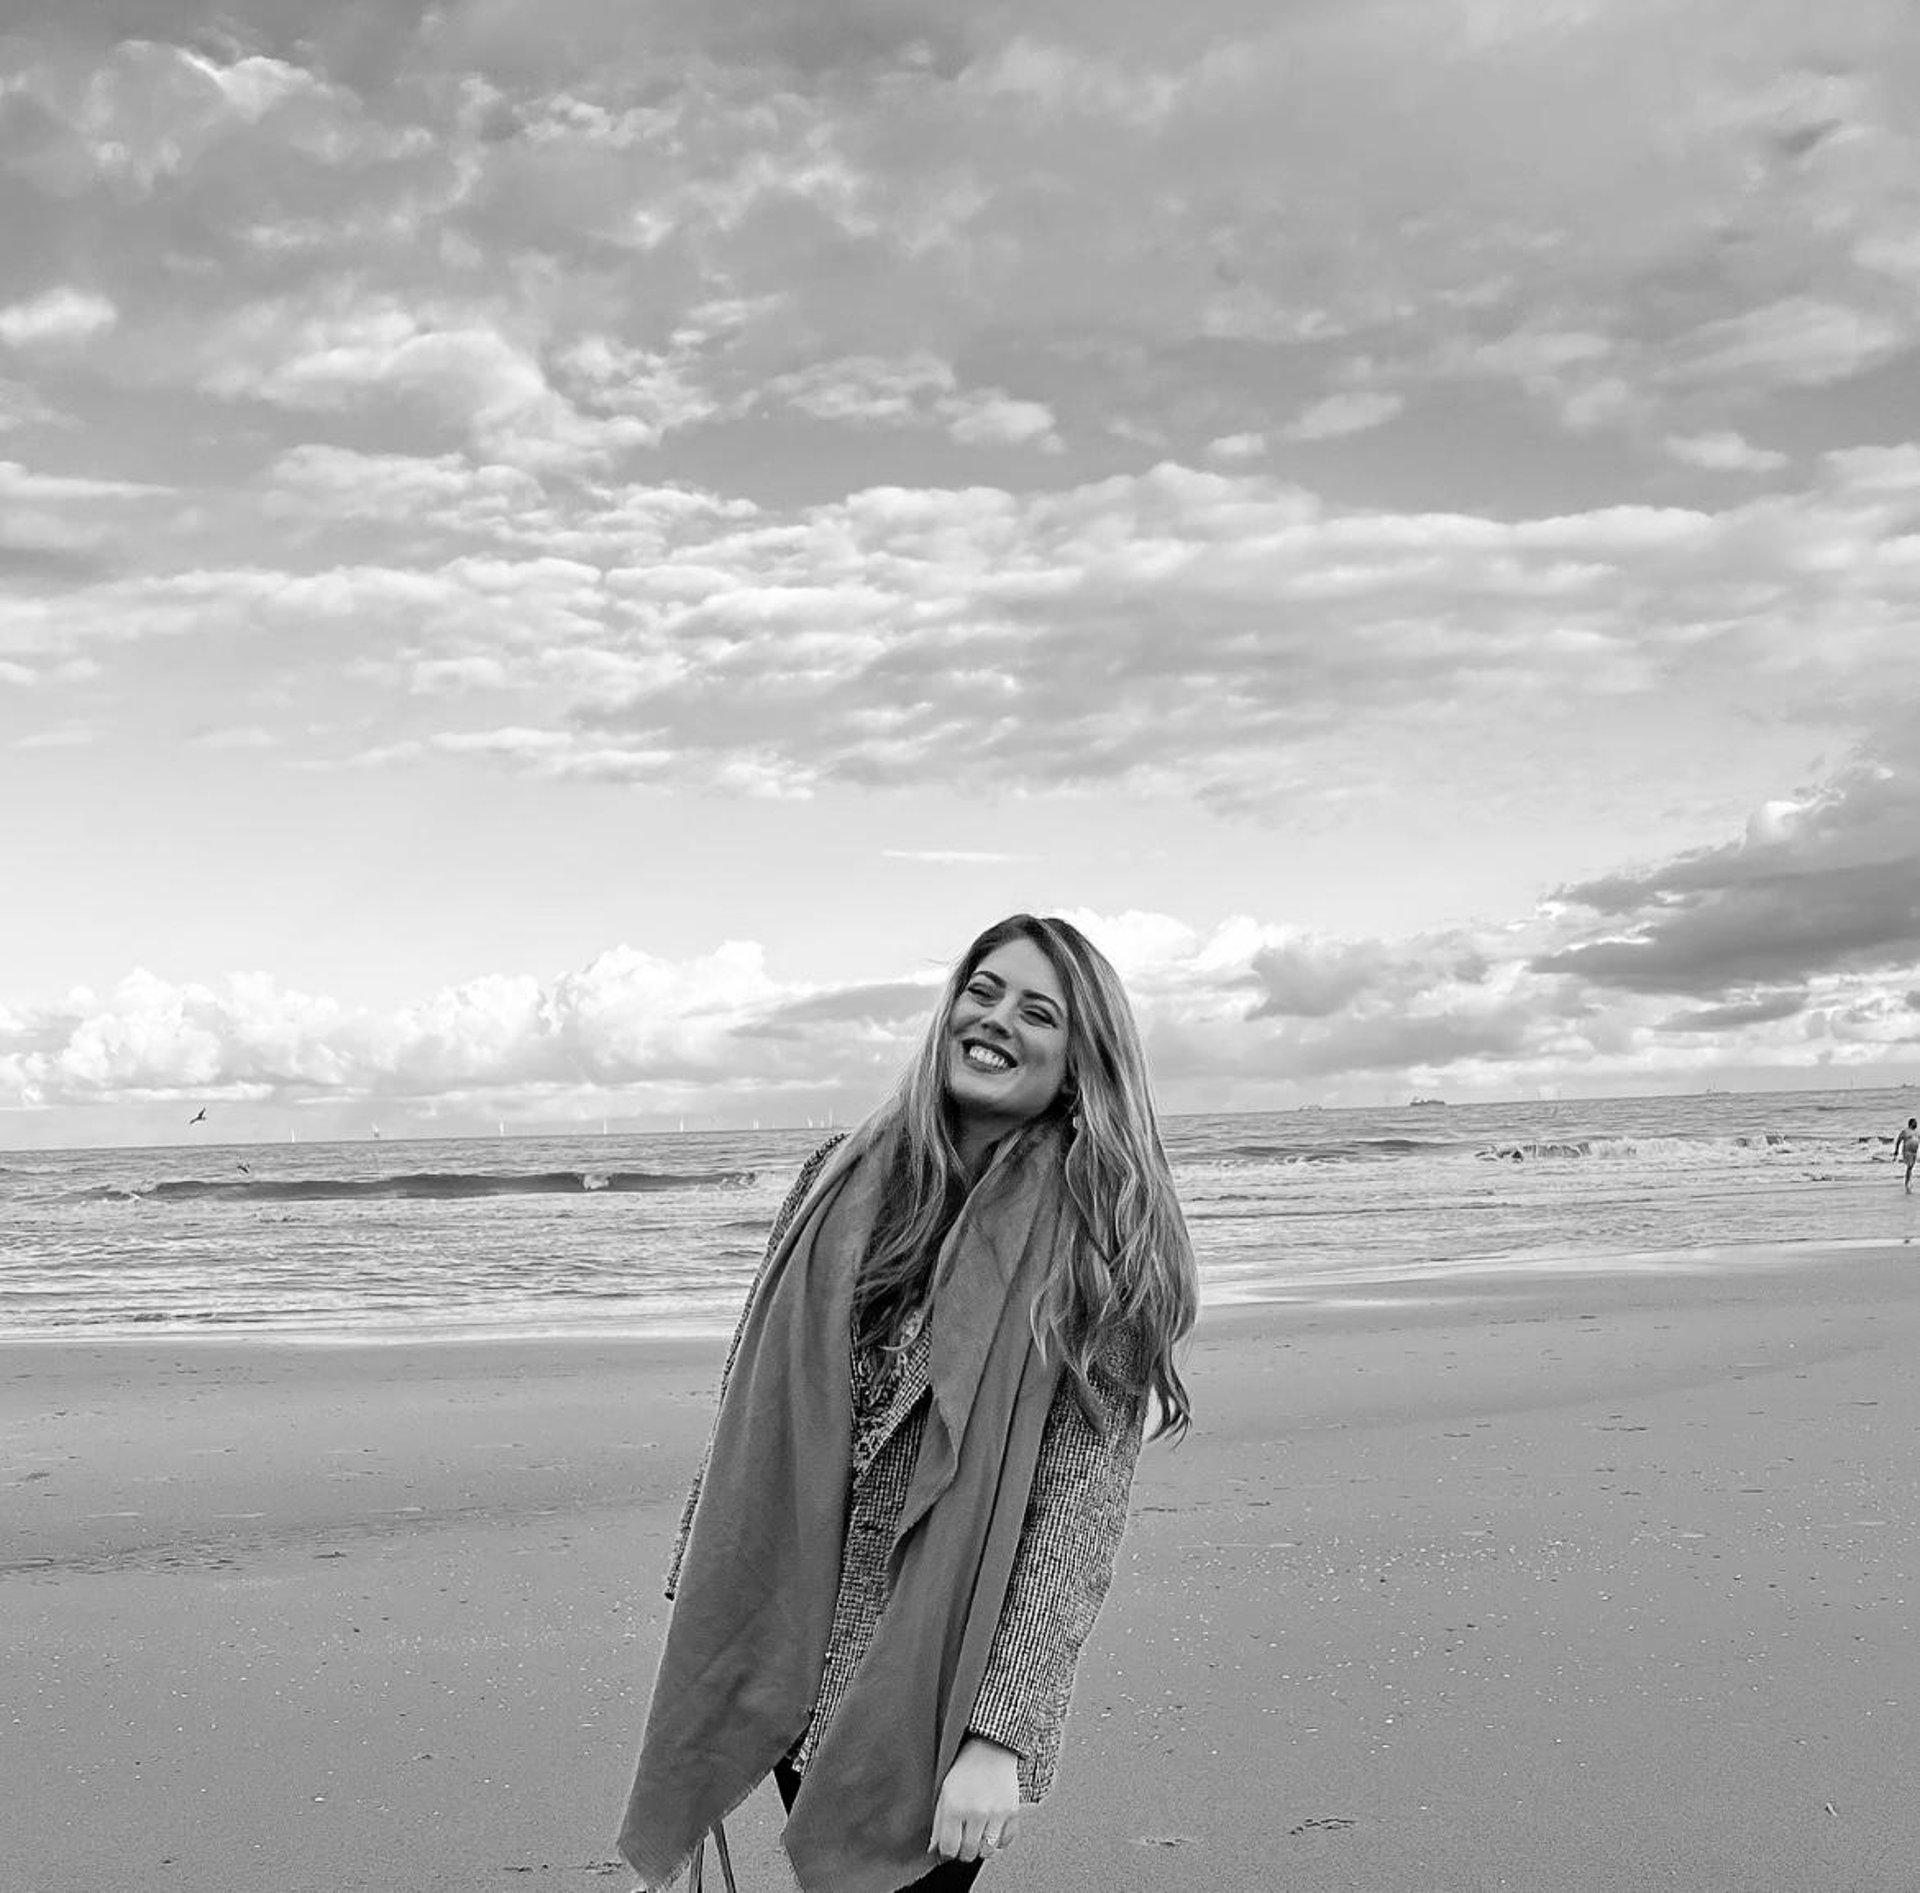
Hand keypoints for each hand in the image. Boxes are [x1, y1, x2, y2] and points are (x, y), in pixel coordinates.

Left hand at [929, 1734, 1021, 1863]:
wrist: (990, 1747)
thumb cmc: (965, 1767)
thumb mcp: (944, 1791)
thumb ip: (938, 1823)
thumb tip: (934, 1849)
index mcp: (954, 1807)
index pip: (949, 1849)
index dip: (947, 1852)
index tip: (949, 1847)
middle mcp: (976, 1812)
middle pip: (969, 1853)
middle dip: (963, 1851)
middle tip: (963, 1840)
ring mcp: (996, 1813)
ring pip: (987, 1851)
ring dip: (981, 1847)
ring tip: (978, 1834)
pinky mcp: (1012, 1812)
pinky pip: (1006, 1841)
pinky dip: (999, 1840)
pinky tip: (992, 1828)